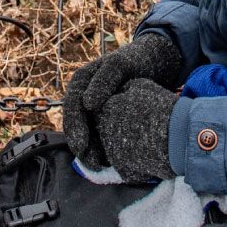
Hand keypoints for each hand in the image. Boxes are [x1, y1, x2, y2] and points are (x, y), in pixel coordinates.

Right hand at [64, 34, 180, 170]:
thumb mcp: (120, 65)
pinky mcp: (106, 117)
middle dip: (82, 146)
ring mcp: (94, 107)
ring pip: (86, 132)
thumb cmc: (135, 60)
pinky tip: (110, 160)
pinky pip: (99, 134)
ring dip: (91, 150)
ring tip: (102, 167)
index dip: (75, 127)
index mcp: (81, 80)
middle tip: (94, 164)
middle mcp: (84, 95)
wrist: (154, 61)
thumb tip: (87, 103)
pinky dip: (102, 147)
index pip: (72, 107)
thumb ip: (104, 80)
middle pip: (76, 124)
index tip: (82, 145)